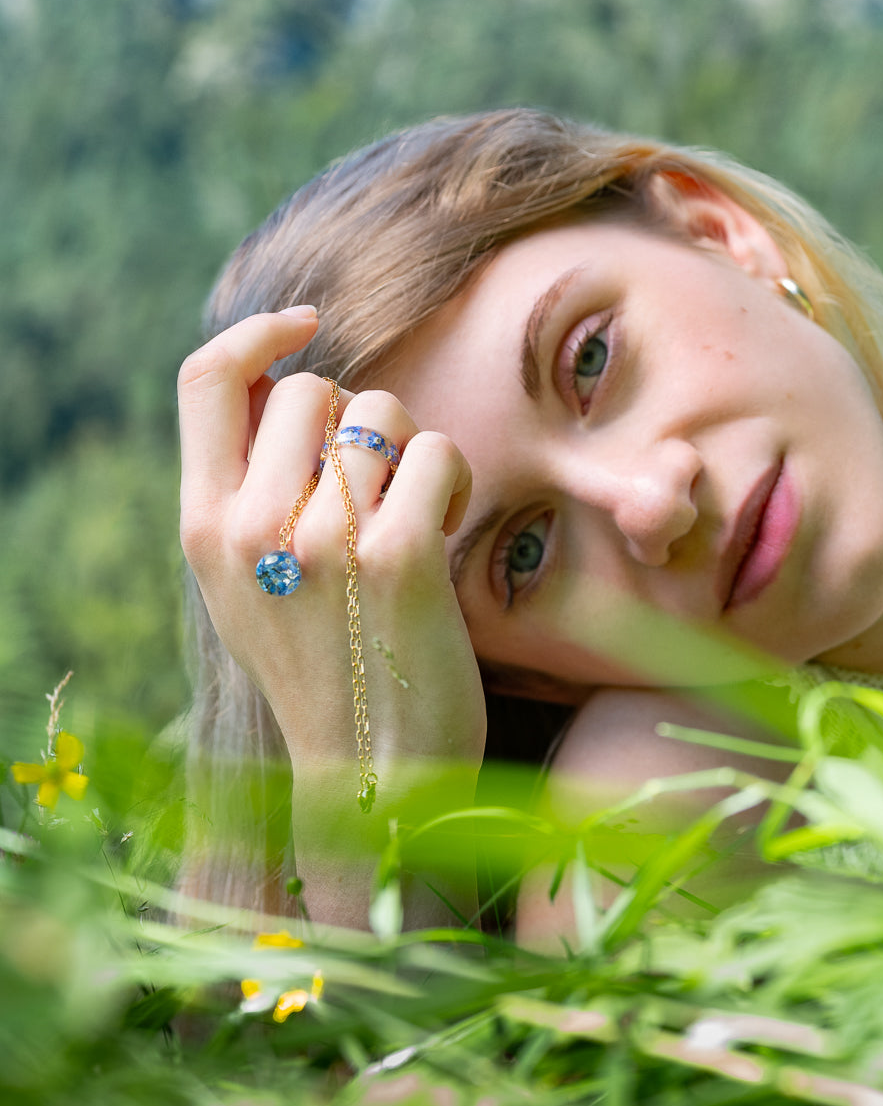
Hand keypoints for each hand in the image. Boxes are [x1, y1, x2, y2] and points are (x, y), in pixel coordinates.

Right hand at [178, 308, 486, 790]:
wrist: (374, 776)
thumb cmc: (324, 669)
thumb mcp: (248, 586)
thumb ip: (248, 495)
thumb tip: (288, 386)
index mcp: (205, 529)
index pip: (204, 379)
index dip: (258, 335)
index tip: (307, 329)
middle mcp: (251, 528)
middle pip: (315, 387)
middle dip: (360, 421)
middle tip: (379, 488)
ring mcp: (323, 544)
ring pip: (384, 413)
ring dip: (413, 452)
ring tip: (412, 517)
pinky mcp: (399, 561)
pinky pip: (438, 454)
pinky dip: (454, 482)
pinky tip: (445, 530)